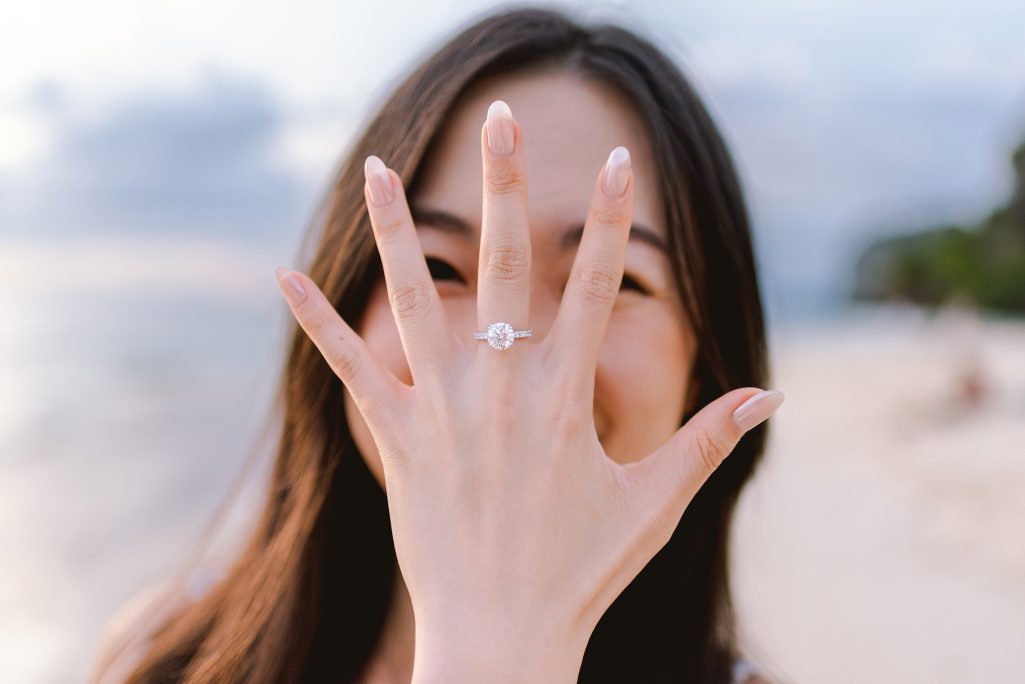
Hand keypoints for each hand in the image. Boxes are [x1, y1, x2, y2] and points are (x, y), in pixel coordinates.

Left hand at [274, 100, 783, 682]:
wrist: (502, 635)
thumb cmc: (583, 571)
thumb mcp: (656, 503)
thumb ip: (710, 440)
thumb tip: (771, 394)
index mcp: (568, 395)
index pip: (600, 285)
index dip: (613, 221)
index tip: (620, 163)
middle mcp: (503, 387)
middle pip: (507, 263)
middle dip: (508, 184)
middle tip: (502, 118)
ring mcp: (444, 409)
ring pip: (419, 297)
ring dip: (401, 229)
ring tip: (378, 166)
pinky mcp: (398, 438)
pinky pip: (353, 367)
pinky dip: (318, 321)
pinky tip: (283, 275)